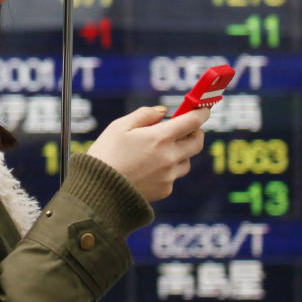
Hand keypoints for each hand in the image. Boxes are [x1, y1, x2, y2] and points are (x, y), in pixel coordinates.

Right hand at [86, 106, 207, 200]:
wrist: (98, 191)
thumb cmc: (106, 155)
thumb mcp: (119, 126)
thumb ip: (144, 115)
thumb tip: (163, 112)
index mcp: (160, 138)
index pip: (192, 122)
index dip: (200, 113)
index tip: (202, 109)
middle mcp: (170, 157)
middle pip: (197, 143)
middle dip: (195, 133)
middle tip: (186, 129)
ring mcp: (169, 176)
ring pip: (186, 161)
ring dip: (180, 153)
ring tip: (158, 152)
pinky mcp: (165, 190)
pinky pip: (173, 177)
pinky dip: (167, 170)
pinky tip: (147, 169)